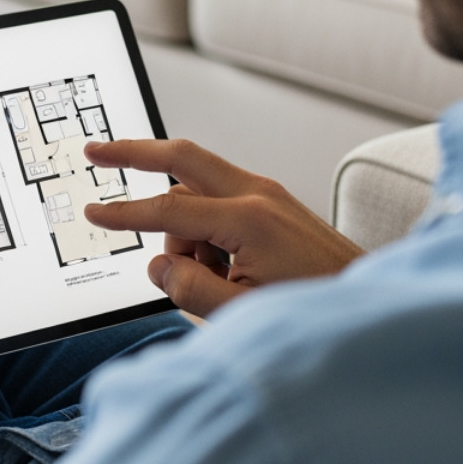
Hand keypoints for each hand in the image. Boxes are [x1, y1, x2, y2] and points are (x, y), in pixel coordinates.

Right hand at [83, 139, 364, 317]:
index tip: (93, 211)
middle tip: (95, 151)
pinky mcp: (272, 203)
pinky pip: (217, 202)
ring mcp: (267, 194)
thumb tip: (159, 267)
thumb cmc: (315, 307)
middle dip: (134, 152)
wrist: (369, 300)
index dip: (125, 214)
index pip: (169, 210)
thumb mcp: (244, 312)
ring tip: (213, 282)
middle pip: (181, 157)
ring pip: (196, 191)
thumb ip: (192, 290)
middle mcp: (258, 194)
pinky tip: (226, 272)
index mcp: (249, 220)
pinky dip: (205, 230)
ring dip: (183, 229)